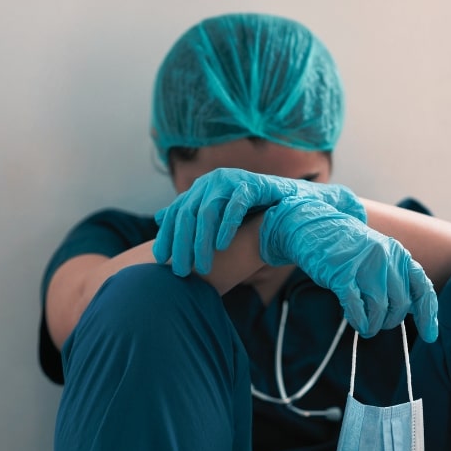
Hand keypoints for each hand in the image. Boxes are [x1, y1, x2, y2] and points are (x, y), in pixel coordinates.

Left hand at [153, 168, 365, 274]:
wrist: (290, 204)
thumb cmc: (250, 214)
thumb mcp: (217, 218)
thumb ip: (192, 218)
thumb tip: (160, 219)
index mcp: (199, 189)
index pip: (175, 213)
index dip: (166, 236)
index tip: (160, 261)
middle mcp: (211, 181)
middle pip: (187, 214)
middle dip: (182, 245)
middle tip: (180, 271)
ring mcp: (231, 180)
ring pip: (207, 211)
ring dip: (202, 241)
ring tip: (202, 266)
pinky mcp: (252, 183)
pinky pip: (235, 205)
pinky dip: (227, 226)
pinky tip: (222, 247)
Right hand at [260, 196, 438, 341]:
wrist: (314, 226)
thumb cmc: (345, 247)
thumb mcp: (378, 255)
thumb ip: (393, 277)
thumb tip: (405, 311)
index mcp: (399, 253)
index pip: (422, 288)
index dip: (427, 315)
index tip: (430, 336)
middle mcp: (386, 258)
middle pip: (400, 303)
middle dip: (390, 321)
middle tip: (377, 325)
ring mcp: (364, 265)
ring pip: (379, 308)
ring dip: (373, 324)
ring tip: (364, 327)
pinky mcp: (341, 273)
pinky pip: (356, 306)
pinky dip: (358, 319)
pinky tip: (355, 321)